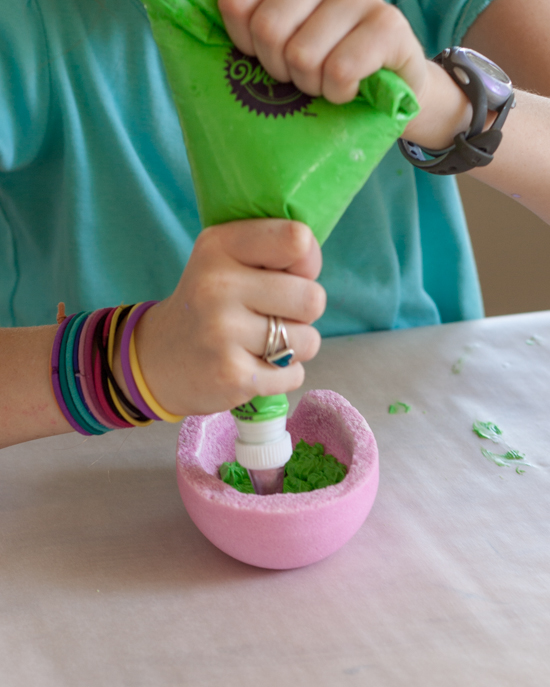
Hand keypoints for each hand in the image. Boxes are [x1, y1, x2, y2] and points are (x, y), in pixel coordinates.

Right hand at [131, 219, 325, 415]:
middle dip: (302, 313)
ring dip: (294, 347)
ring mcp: (223, 333)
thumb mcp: (227, 259)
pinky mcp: (233, 376)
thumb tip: (312, 261)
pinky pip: (295, 374)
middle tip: (271, 316)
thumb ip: (273, 250)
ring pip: (309, 341)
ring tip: (260, 343)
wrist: (158, 359)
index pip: (298, 241)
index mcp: (219, 246)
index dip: (306, 263)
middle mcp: (218, 286)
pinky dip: (282, 375)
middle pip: (312, 298)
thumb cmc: (211, 304)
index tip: (286, 275)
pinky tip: (252, 367)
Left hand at [218, 0, 427, 103]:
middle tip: (298, 75)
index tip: (260, 53)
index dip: (242, 38)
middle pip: (267, 29)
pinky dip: (337, 94)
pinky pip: (338, 71)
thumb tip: (196, 17)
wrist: (392, 94)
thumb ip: (248, 27)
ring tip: (324, 84)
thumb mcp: (281, 48)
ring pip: (302, 55)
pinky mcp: (388, 27)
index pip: (236, 4)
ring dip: (311, 86)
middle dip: (278, 68)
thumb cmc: (326, 71)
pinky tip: (348, 91)